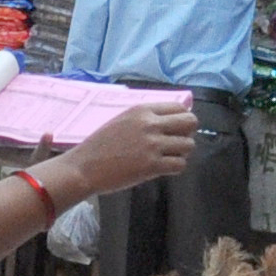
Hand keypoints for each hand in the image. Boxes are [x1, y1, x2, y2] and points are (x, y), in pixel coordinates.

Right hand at [57, 103, 200, 199]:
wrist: (84, 167)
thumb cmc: (100, 145)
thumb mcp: (123, 120)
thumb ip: (146, 118)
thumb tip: (172, 120)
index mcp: (142, 110)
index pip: (179, 107)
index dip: (181, 119)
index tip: (176, 129)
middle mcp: (150, 124)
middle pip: (191, 122)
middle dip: (187, 133)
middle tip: (176, 143)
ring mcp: (153, 145)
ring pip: (188, 145)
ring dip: (182, 152)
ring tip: (168, 157)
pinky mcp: (152, 166)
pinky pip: (180, 164)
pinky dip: (175, 167)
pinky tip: (163, 168)